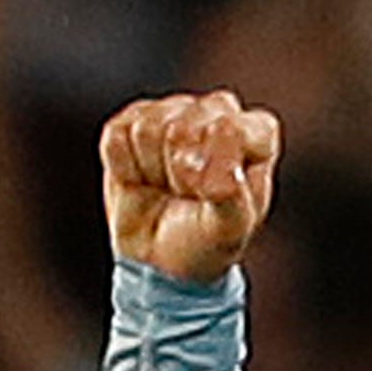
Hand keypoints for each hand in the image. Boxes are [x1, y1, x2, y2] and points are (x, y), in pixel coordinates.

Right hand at [101, 88, 282, 285]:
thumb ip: (230, 194)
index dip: (213, 166)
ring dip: (152, 170)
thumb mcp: (231, 228)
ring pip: (147, 128)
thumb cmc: (207, 239)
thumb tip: (202, 167)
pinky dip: (124, 168)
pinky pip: (117, 136)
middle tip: (187, 195)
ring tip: (166, 187)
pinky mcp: (132, 120)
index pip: (229, 128)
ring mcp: (173, 111)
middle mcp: (216, 111)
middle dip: (180, 173)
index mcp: (255, 131)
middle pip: (182, 127)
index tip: (211, 195)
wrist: (163, 259)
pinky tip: (141, 178)